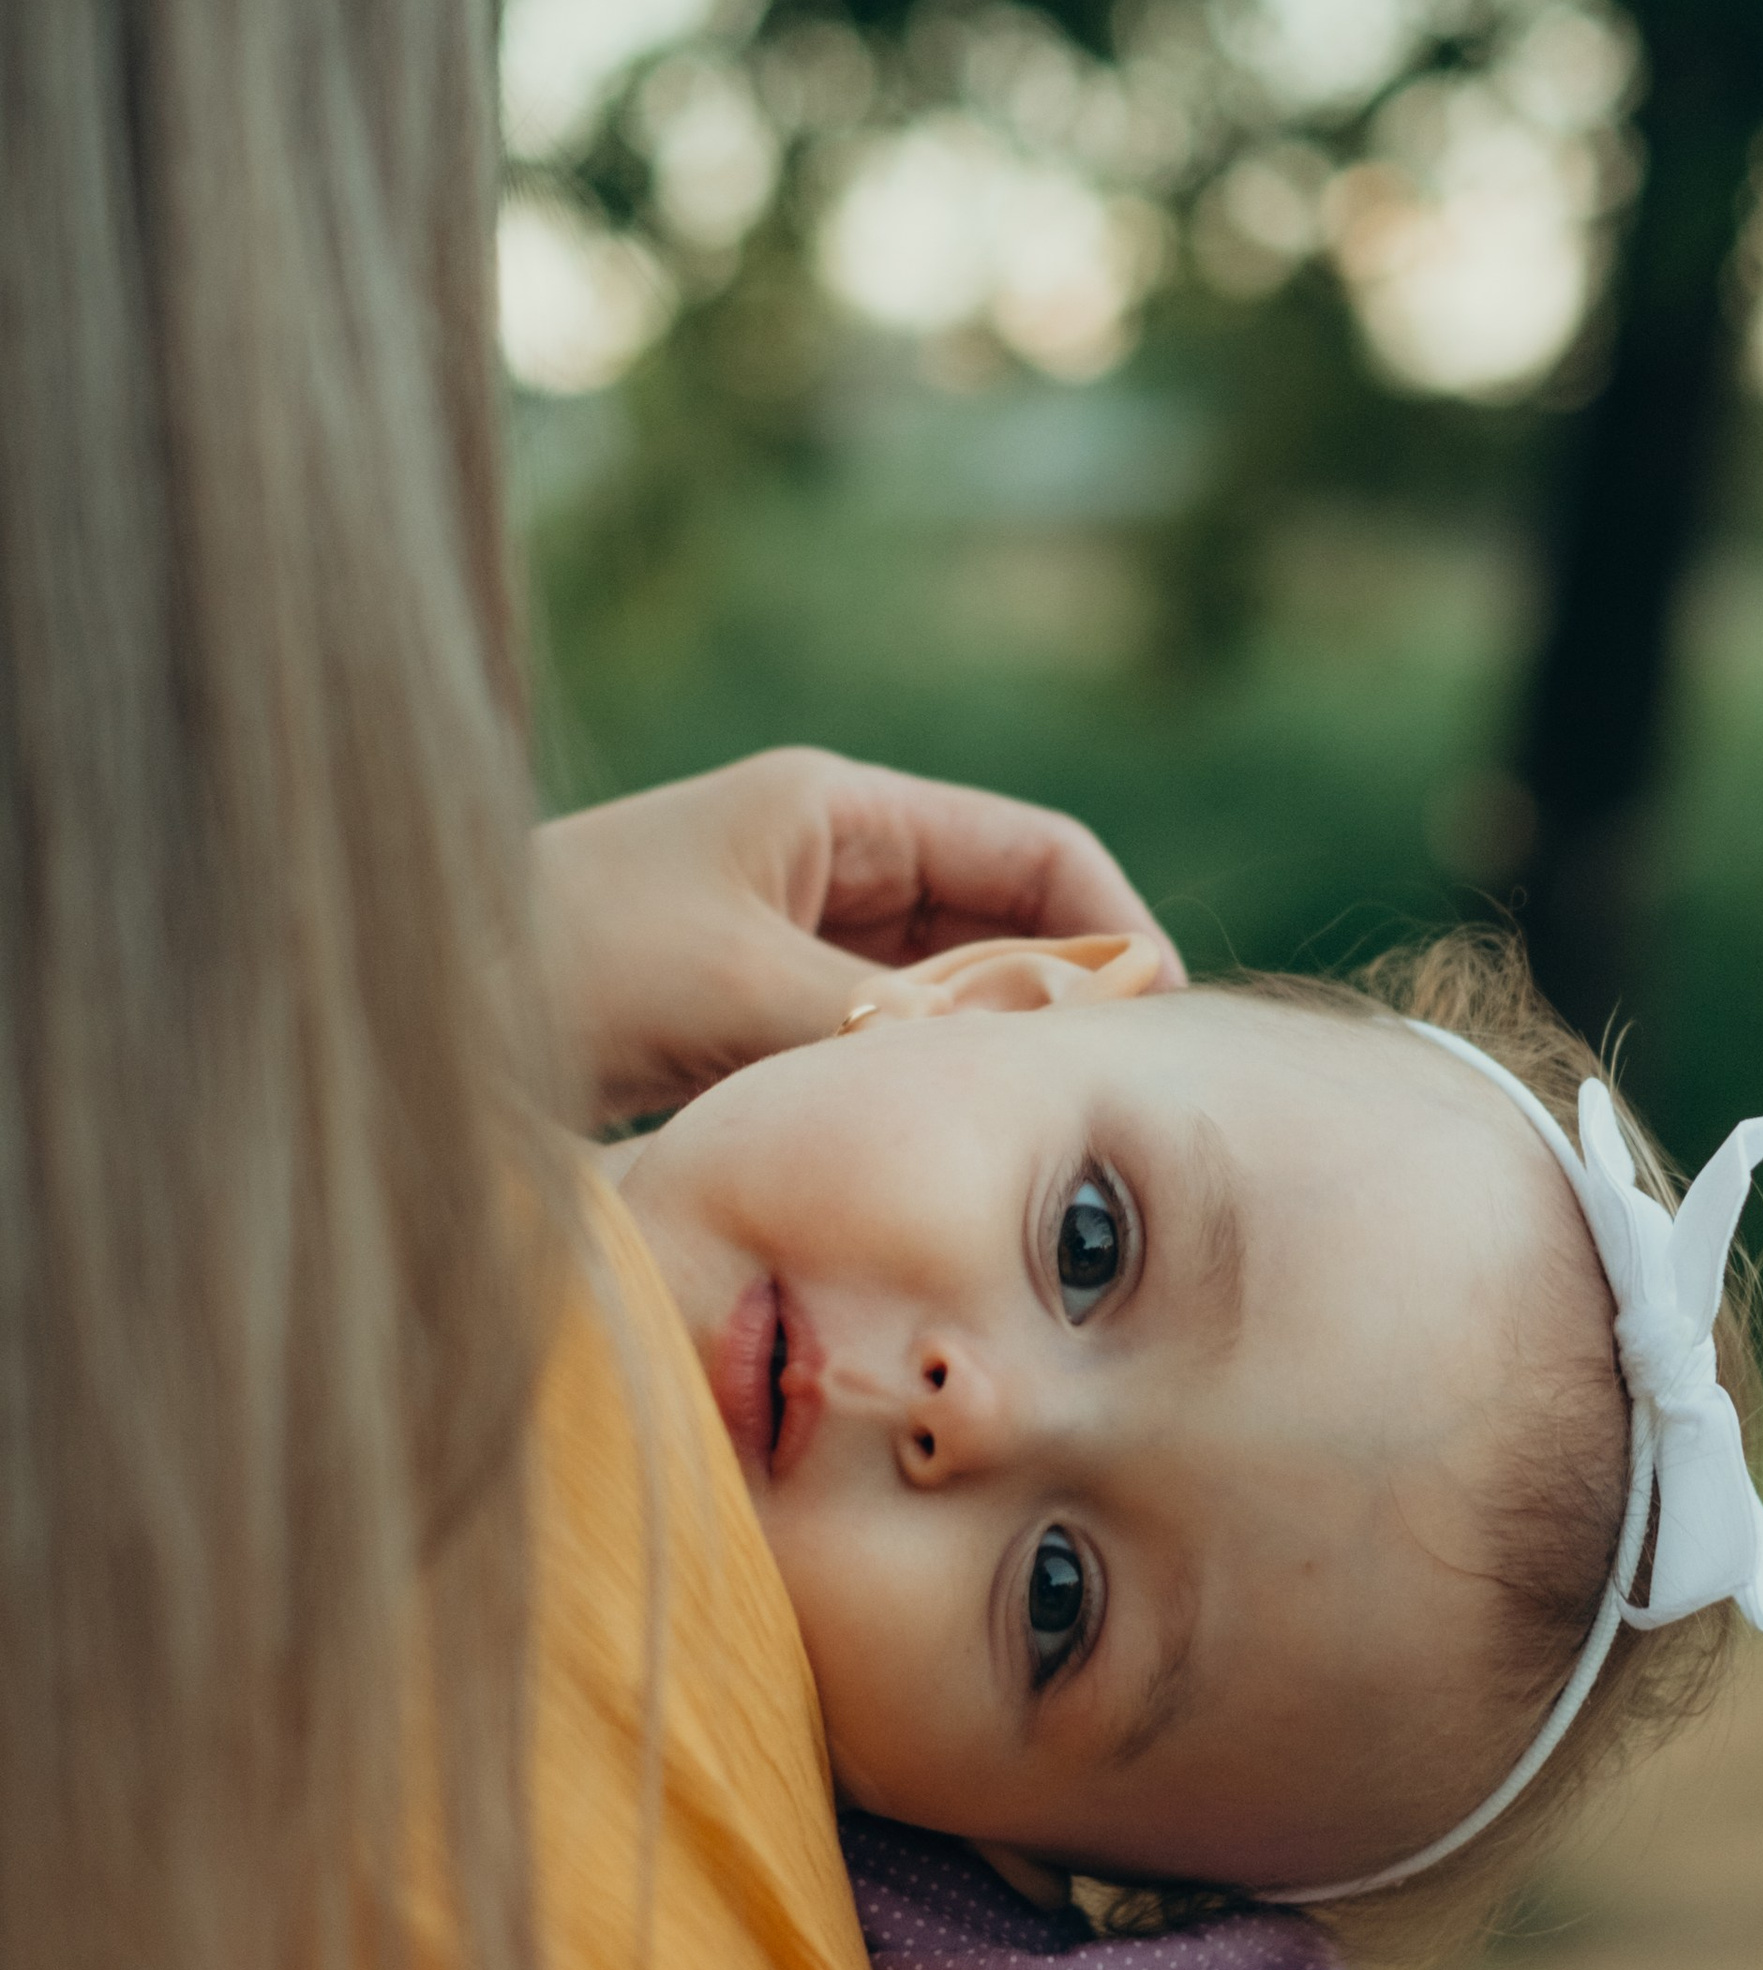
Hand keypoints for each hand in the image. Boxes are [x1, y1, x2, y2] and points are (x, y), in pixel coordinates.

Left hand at [535, 749, 1181, 1122]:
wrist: (399, 1018)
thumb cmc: (555, 964)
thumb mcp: (734, 990)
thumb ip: (887, 1021)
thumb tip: (1031, 1056)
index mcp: (837, 812)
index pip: (1036, 853)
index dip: (1113, 933)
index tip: (1156, 1030)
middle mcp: (829, 867)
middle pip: (1004, 929)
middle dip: (1061, 1008)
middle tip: (1105, 1108)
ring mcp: (793, 946)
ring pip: (944, 1003)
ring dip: (985, 1060)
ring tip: (1029, 1139)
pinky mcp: (754, 1022)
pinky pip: (876, 1054)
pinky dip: (915, 1096)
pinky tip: (935, 1156)